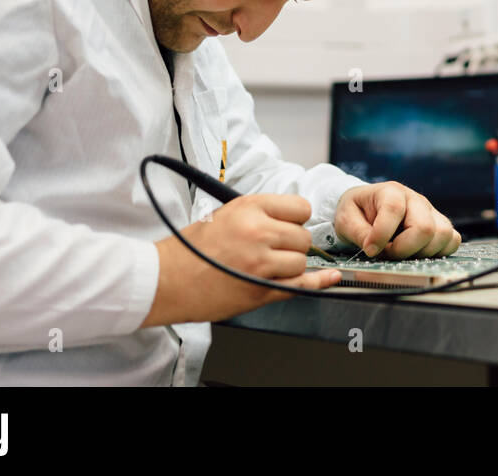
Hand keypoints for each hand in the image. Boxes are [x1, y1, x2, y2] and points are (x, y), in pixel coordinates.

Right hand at [142, 193, 341, 326]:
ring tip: (267, 267)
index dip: (295, 219)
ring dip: (292, 265)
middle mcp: (259, 232)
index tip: (287, 225)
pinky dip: (319, 282)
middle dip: (294, 244)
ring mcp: (261, 262)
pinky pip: (302, 285)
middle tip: (272, 250)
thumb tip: (289, 218)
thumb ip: (259, 213)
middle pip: (304, 236)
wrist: (167, 280)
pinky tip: (330, 277)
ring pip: (302, 261)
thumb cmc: (191, 248)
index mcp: (249, 208)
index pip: (300, 207)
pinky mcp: (262, 289)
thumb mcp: (225, 214)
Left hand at [334, 183, 460, 258]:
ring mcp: (430, 211)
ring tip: (402, 253)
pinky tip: (418, 253)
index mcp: (391, 191)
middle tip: (388, 253)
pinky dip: (438, 252)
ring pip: (443, 234)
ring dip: (422, 252)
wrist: (365, 206)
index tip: (370, 250)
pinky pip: (452, 240)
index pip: (395, 211)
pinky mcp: (438, 224)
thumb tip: (373, 248)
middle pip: (425, 227)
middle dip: (404, 249)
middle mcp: (415, 199)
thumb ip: (359, 233)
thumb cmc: (356, 211)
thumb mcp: (346, 219)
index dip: (381, 236)